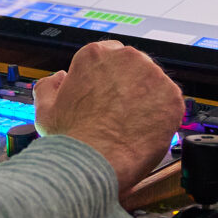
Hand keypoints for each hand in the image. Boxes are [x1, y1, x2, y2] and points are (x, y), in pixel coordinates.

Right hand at [34, 40, 183, 198]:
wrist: (95, 163)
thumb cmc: (71, 139)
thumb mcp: (45, 109)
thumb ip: (49, 86)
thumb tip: (58, 78)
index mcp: (95, 55)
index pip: (109, 54)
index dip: (108, 77)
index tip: (108, 94)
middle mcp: (126, 58)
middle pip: (133, 66)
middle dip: (129, 85)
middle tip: (120, 112)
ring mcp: (152, 76)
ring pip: (153, 83)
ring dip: (147, 99)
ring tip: (132, 124)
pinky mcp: (172, 96)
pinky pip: (170, 101)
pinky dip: (162, 115)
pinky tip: (146, 130)